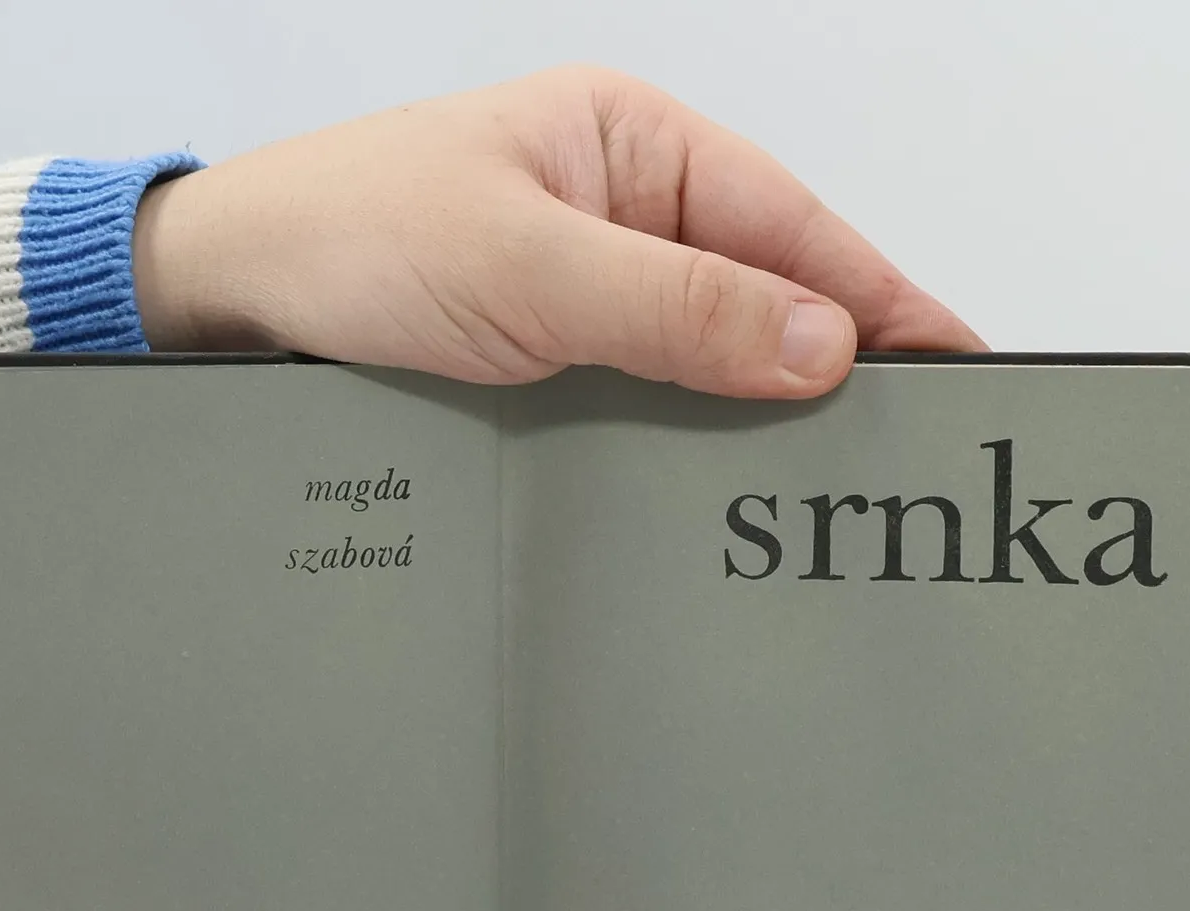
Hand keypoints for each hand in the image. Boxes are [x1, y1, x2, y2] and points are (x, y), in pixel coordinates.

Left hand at [134, 65, 982, 399]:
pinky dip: (689, 439)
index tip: (957, 367)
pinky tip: (719, 483)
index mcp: (638, 145)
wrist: (232, 299)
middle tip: (903, 453)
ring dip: (758, 415)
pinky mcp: (555, 357)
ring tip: (828, 486)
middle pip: (768, 296)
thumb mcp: (529, 268)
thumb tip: (816, 345)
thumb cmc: (353, 235)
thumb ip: (676, 308)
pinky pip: (651, 399)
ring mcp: (592, 290)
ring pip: (711, 359)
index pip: (796, 229)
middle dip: (833, 372)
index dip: (882, 304)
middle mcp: (626, 212)